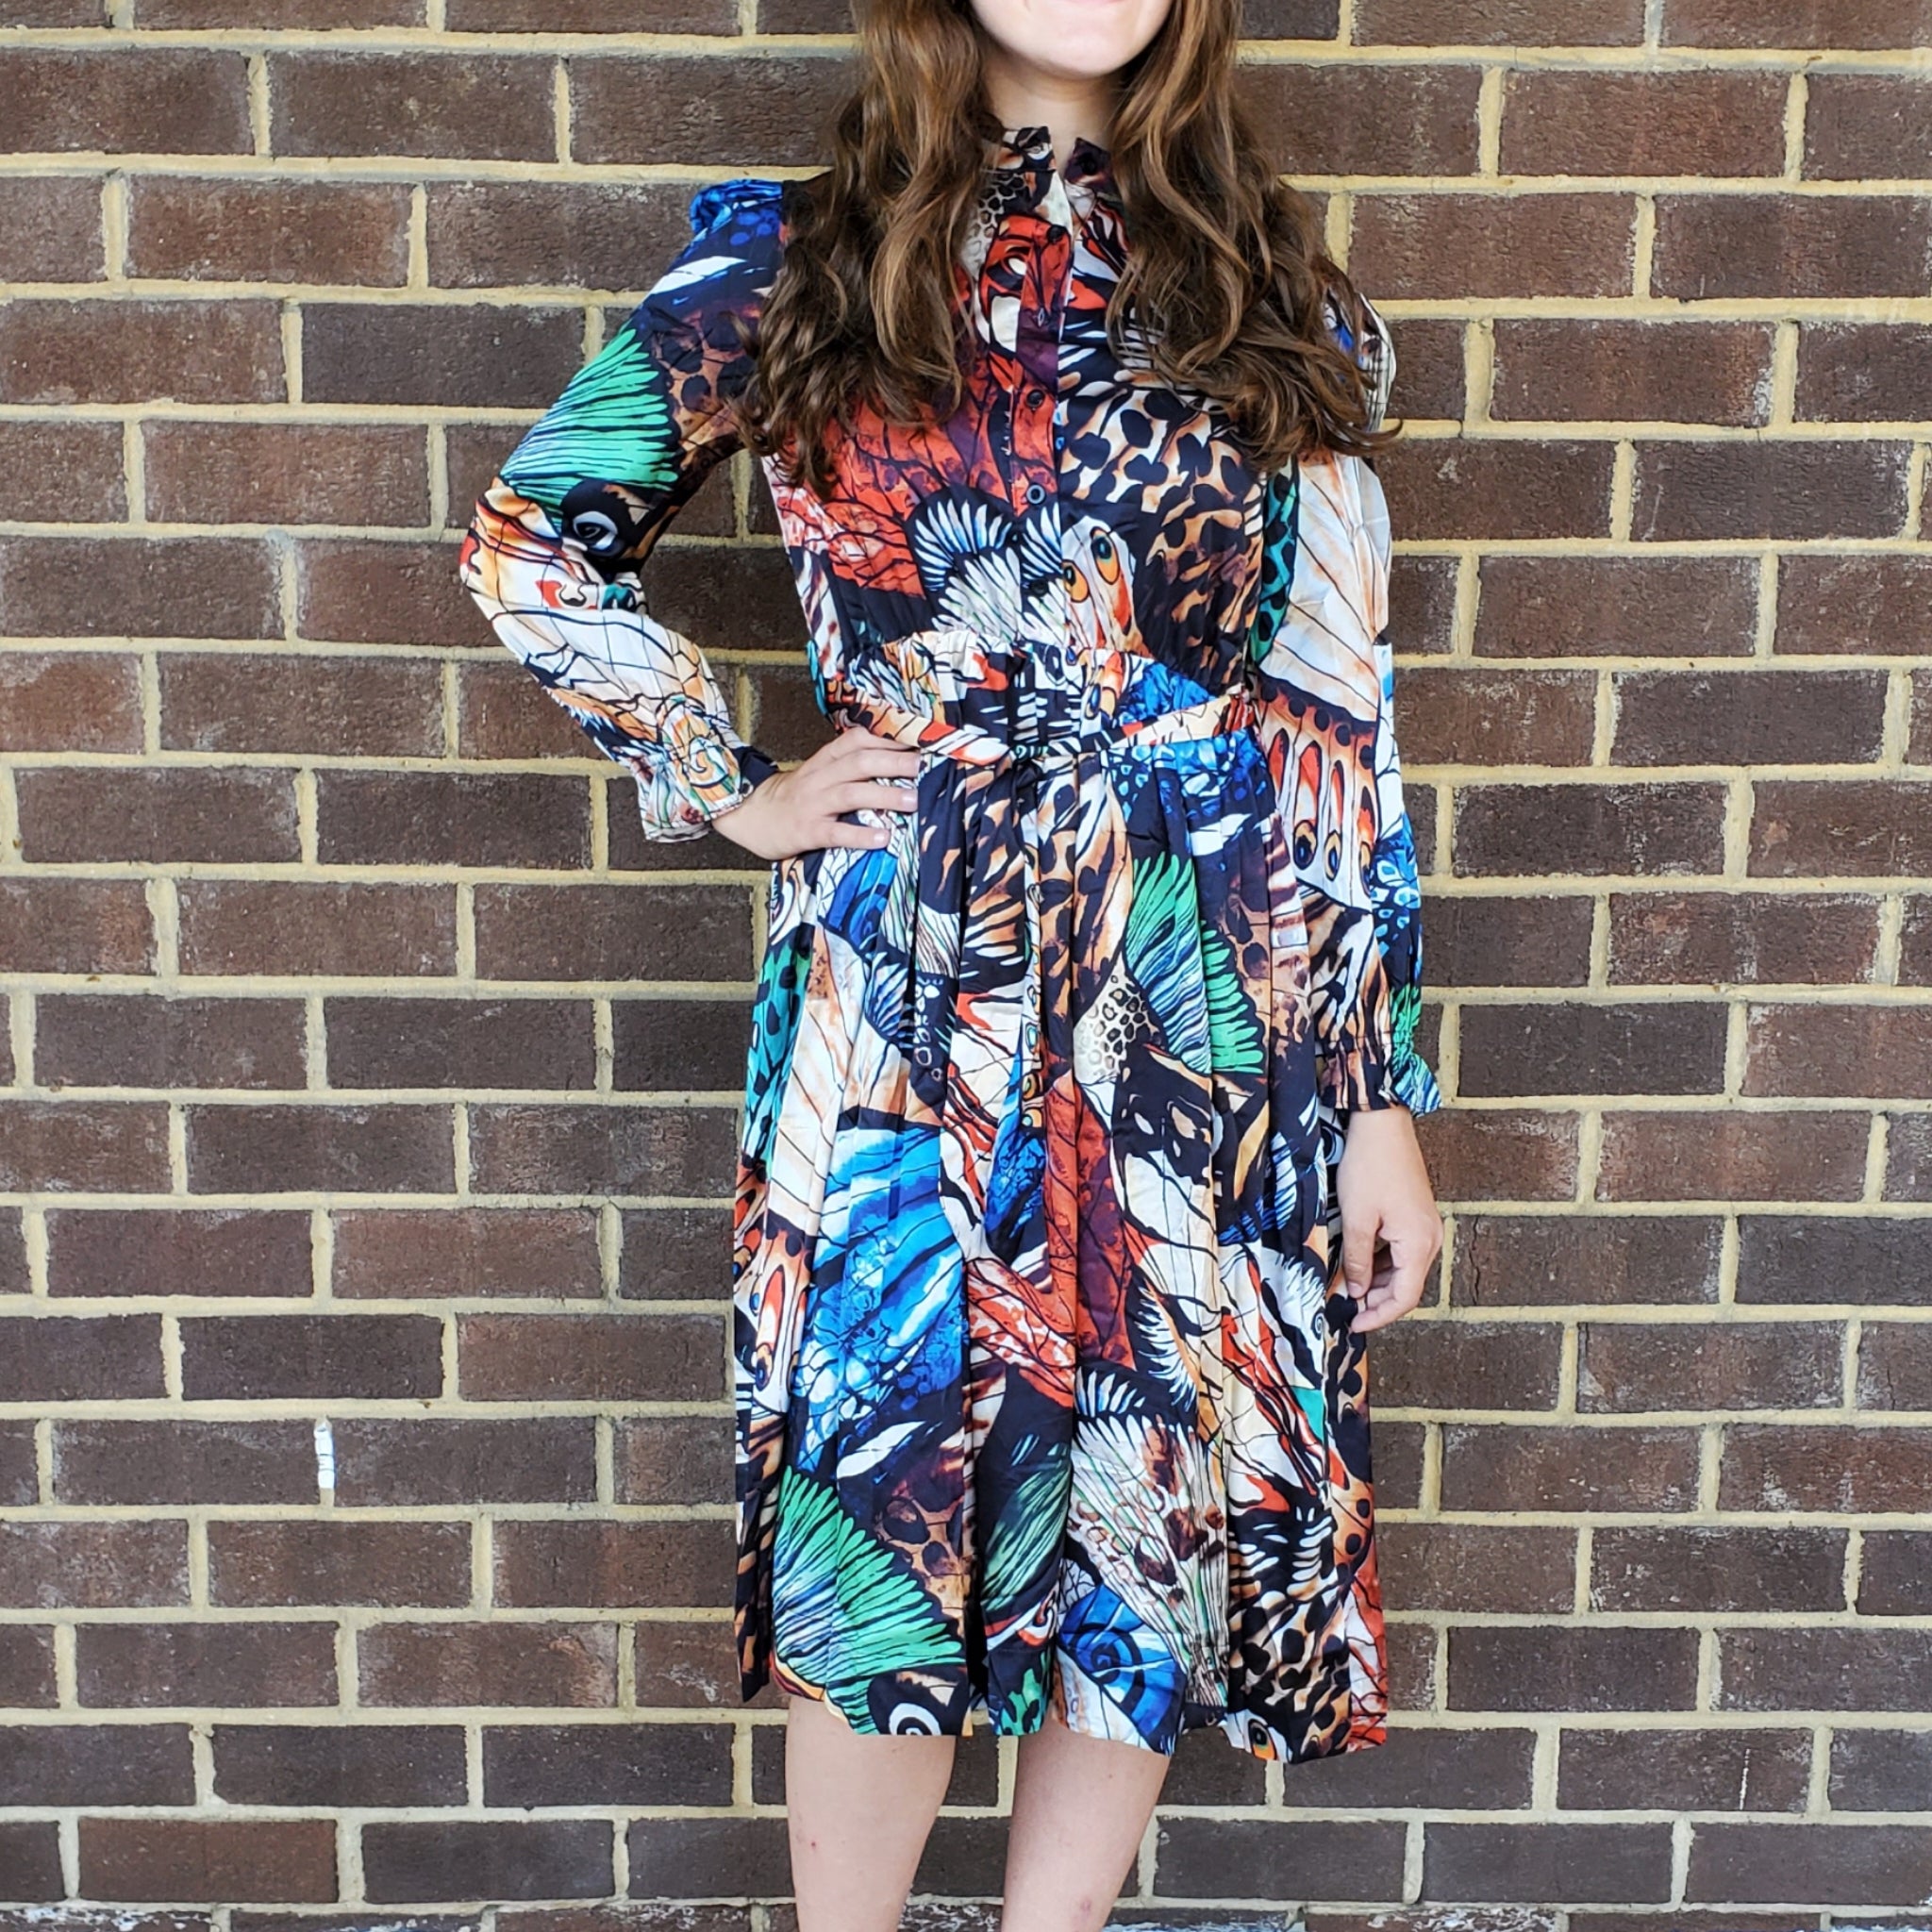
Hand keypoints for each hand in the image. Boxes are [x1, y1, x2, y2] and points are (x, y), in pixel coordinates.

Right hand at [709, 728, 921, 861]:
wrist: (747, 816)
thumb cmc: (793, 796)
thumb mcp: (818, 772)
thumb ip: (849, 765)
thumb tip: (897, 761)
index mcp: (825, 760)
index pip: (858, 739)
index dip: (888, 737)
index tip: (917, 738)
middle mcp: (820, 777)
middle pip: (860, 763)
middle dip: (894, 762)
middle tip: (924, 766)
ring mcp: (812, 804)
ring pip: (851, 793)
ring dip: (885, 796)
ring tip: (914, 801)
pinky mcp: (806, 831)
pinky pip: (835, 832)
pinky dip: (860, 835)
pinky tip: (883, 838)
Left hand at [1334, 1104, 1442, 1332]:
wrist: (1382, 1123)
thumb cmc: (1369, 1166)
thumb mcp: (1356, 1218)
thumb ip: (1357, 1260)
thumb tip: (1355, 1290)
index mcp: (1419, 1244)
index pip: (1405, 1297)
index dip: (1379, 1316)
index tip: (1354, 1323)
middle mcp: (1430, 1239)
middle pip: (1406, 1285)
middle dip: (1375, 1300)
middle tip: (1344, 1306)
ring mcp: (1425, 1226)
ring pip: (1403, 1269)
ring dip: (1376, 1280)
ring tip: (1345, 1284)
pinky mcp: (1416, 1215)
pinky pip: (1402, 1251)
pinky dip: (1380, 1261)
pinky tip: (1357, 1261)